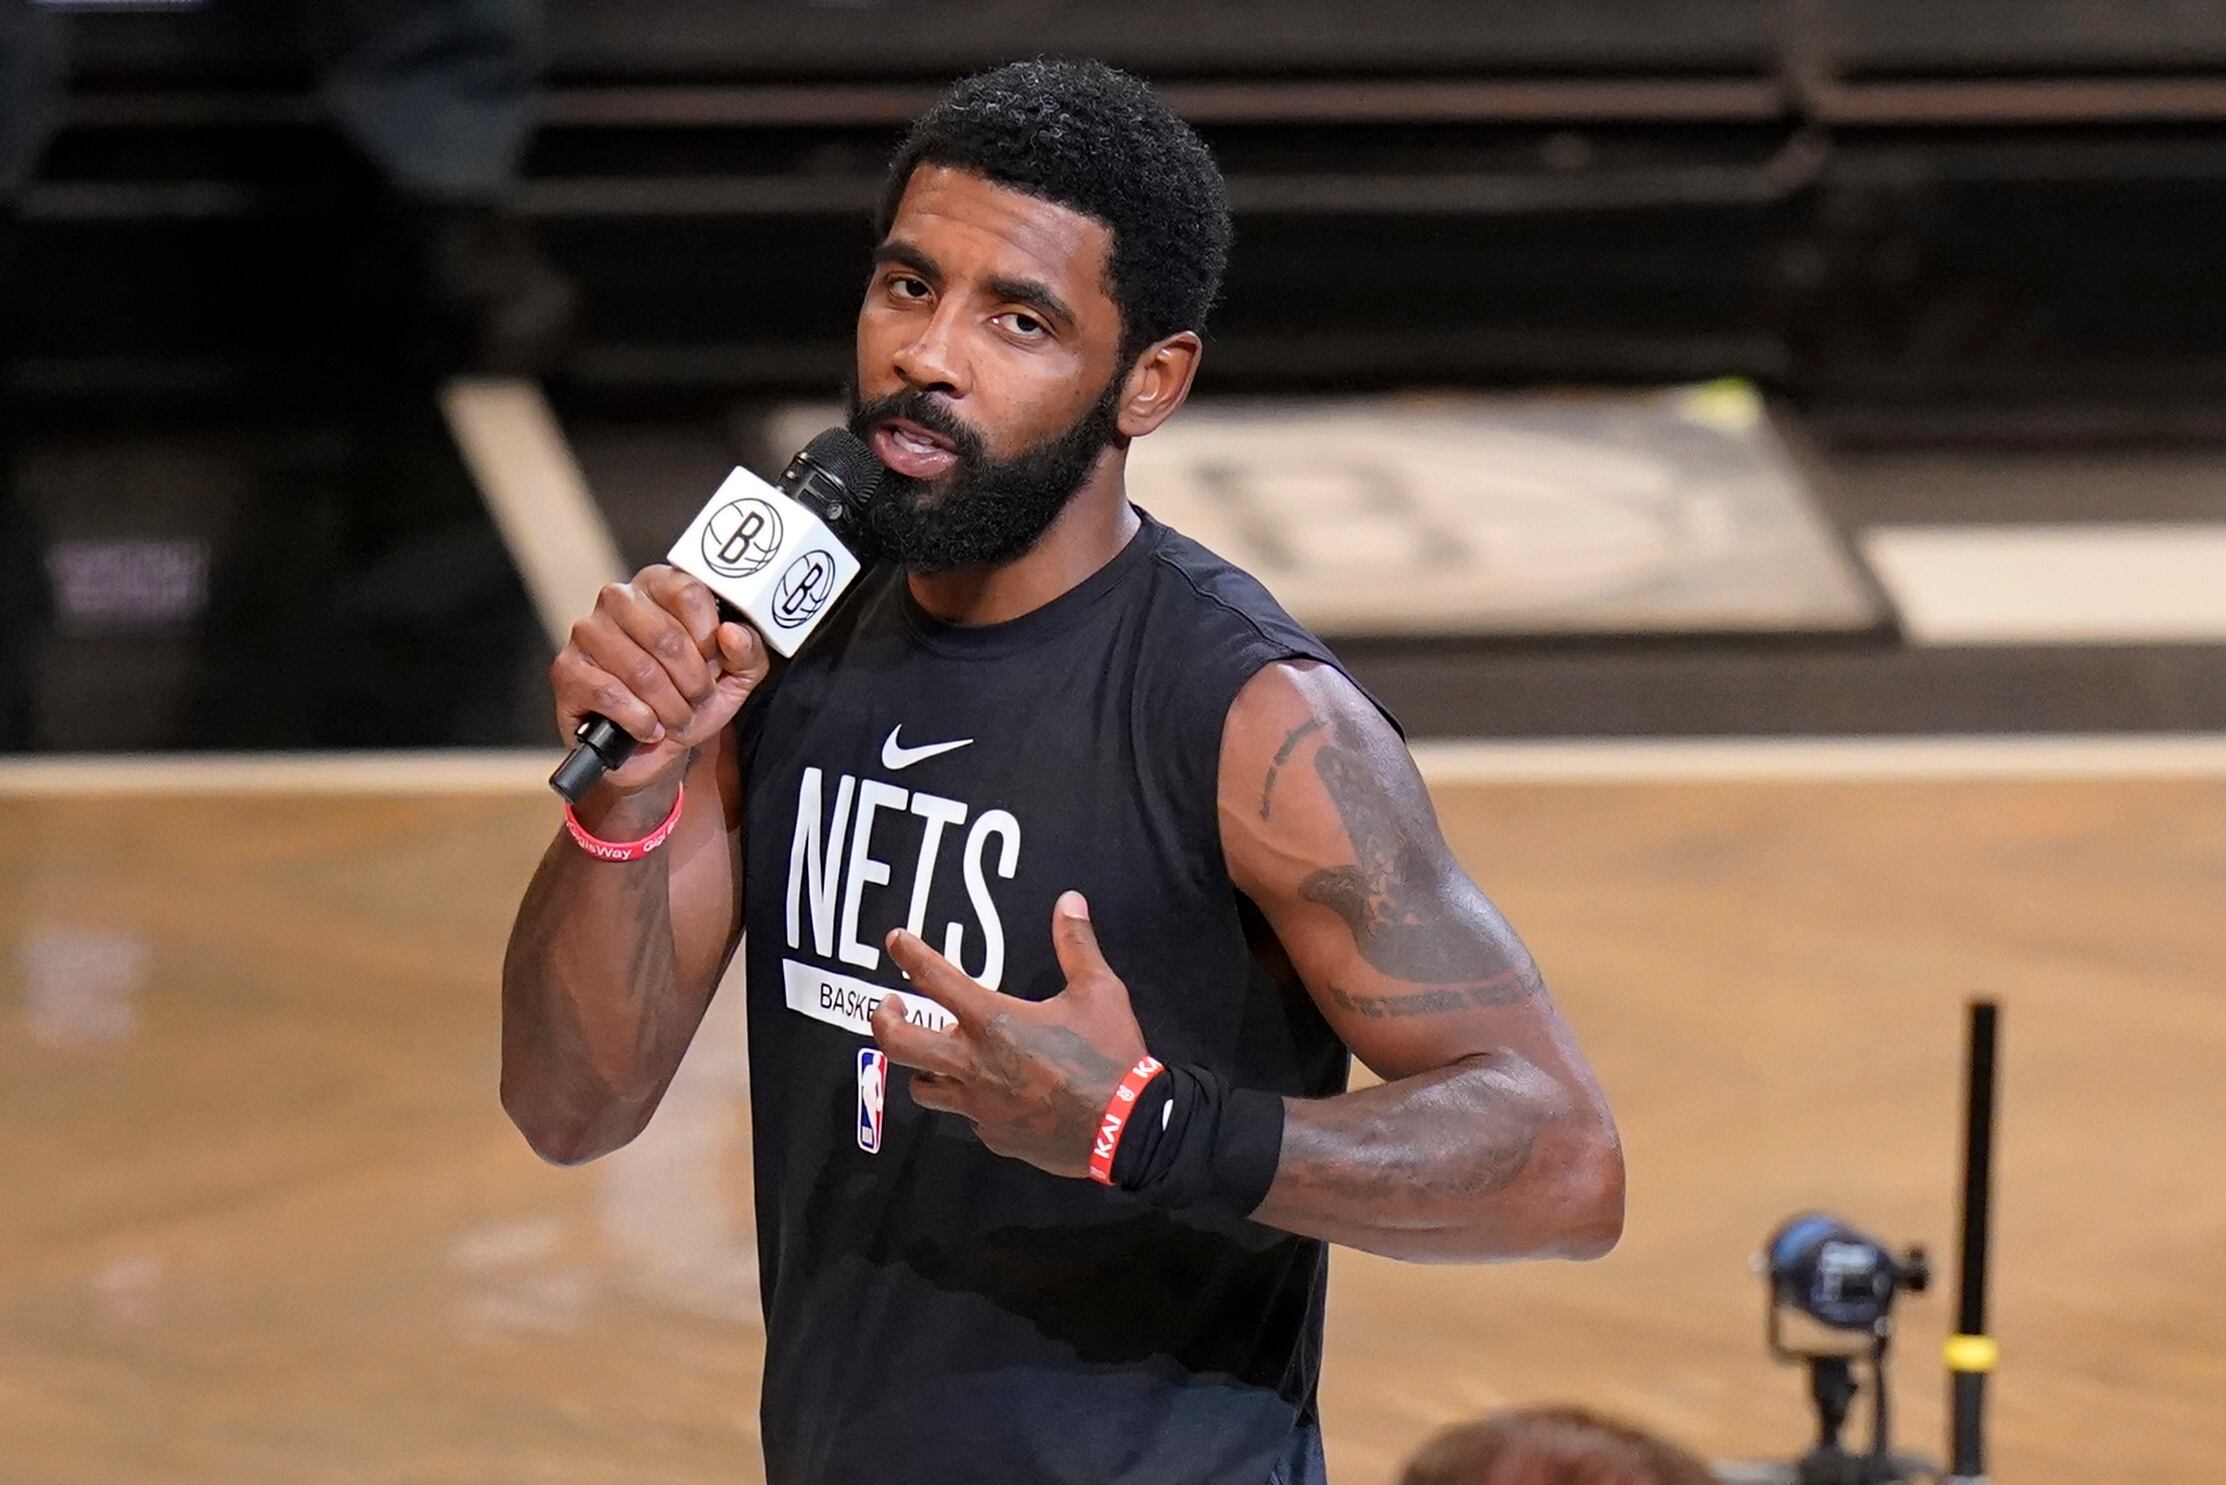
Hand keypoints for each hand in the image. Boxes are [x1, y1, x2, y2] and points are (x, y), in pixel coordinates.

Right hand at [551, 565, 768, 793]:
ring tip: (675, 719)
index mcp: (659, 585)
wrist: (652, 748)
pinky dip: (640, 721)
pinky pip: (610, 695)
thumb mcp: (734, 677)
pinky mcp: (567, 670)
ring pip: (640, 671)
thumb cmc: (690, 698)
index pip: (689, 591)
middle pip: (666, 636)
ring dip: (669, 708)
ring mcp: (587, 632)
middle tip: (696, 701)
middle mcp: (617, 598)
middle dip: (693, 682)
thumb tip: (732, 633)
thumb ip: (747, 651)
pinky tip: (648, 728)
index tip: (714, 663)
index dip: (708, 637)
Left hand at [870, 892, 1148, 1178]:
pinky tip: (992, 1091)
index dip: (909, 954)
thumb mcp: (1098, 991)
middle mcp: (972, 1063)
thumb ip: (1076, 944)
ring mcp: (978, 1105)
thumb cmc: (1109, 1056)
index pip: (934, 979)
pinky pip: (967, 1115)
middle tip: (891, 1006)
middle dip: (883, 1020)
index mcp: (992, 1021)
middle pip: (897, 1043)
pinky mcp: (993, 1135)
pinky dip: (969, 1099)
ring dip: (923, 1067)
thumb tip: (1069, 901)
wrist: (1125, 1129)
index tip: (895, 942)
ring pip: (922, 1088)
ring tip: (936, 1053)